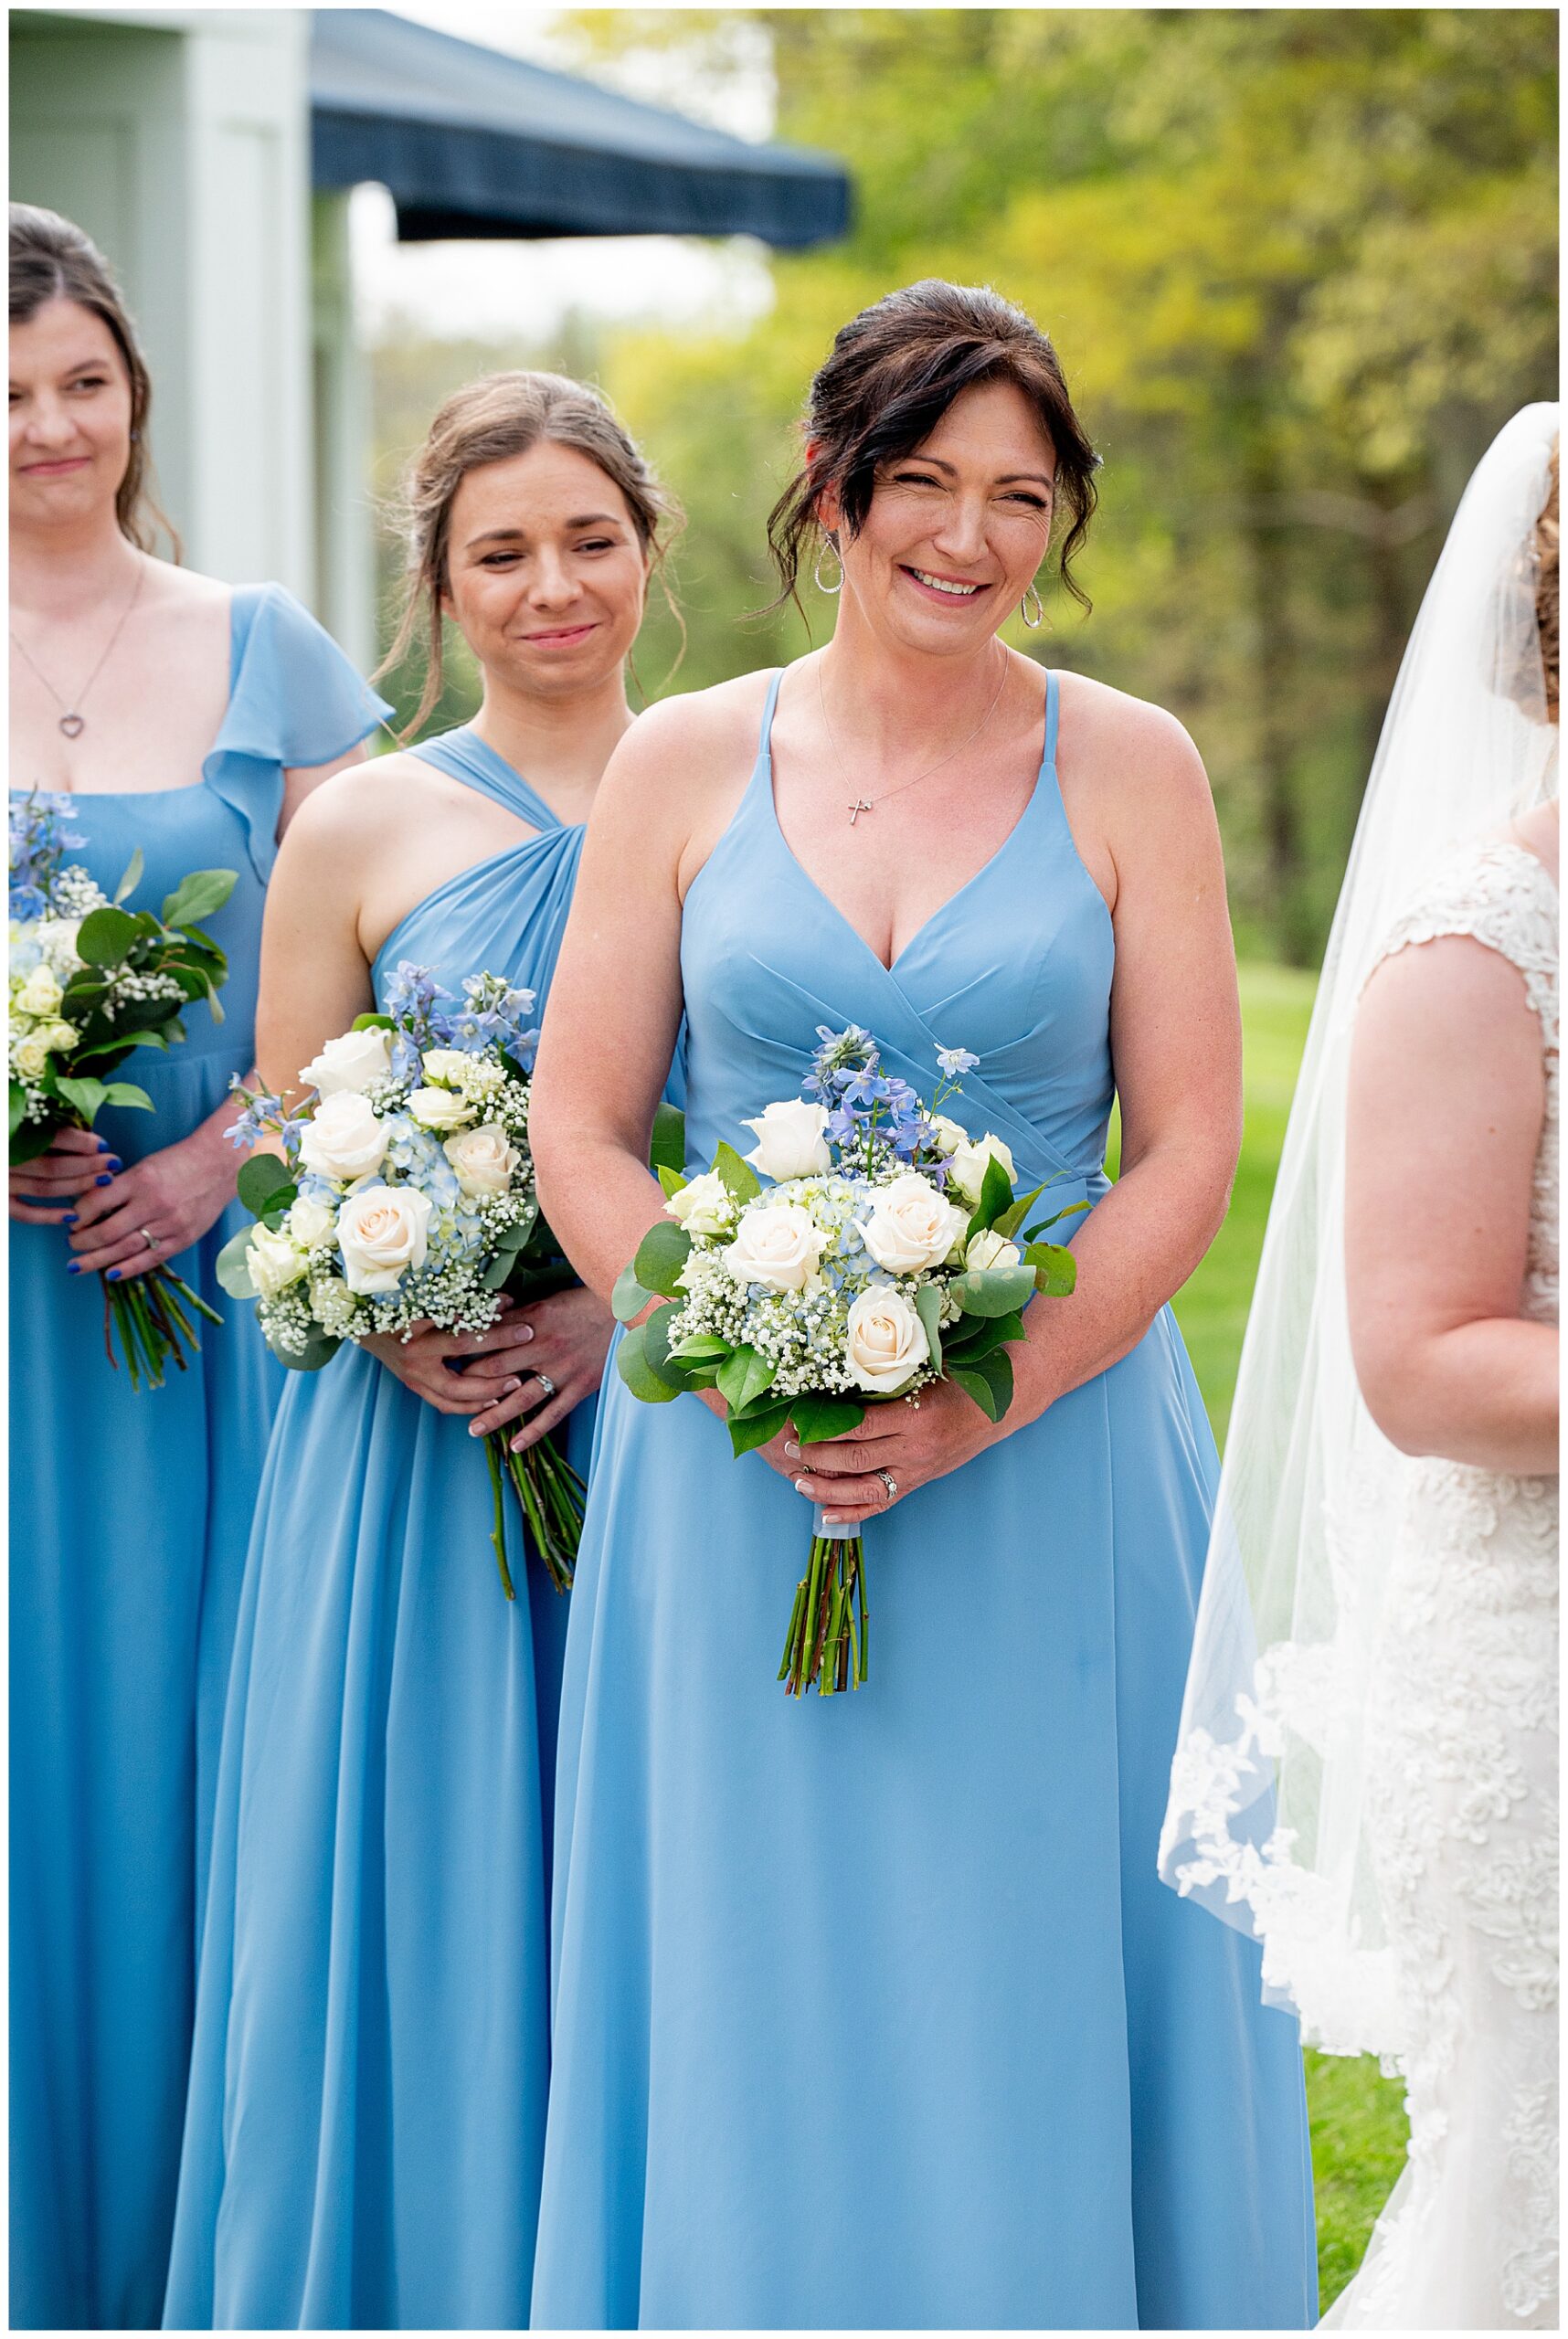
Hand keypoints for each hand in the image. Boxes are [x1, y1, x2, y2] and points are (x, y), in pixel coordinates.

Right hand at [10, 1127, 120, 1224]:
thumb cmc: (10, 1128)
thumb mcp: (22, 1114)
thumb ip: (46, 1120)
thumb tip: (86, 1134)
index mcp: (11, 1133)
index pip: (51, 1137)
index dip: (80, 1142)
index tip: (104, 1144)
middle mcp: (6, 1159)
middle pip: (53, 1166)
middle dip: (88, 1165)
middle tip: (113, 1163)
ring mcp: (1, 1181)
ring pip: (45, 1188)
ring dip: (78, 1186)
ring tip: (103, 1181)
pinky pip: (24, 1213)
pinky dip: (48, 1216)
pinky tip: (72, 1215)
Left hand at [62, 1126, 239, 1278]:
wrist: (221, 1165)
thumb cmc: (179, 1162)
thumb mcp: (145, 1166)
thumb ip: (120, 1188)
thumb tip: (89, 1210)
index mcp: (140, 1179)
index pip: (97, 1203)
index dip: (78, 1216)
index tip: (71, 1221)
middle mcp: (154, 1203)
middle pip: (107, 1232)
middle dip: (83, 1242)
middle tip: (72, 1244)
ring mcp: (170, 1224)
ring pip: (125, 1249)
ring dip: (97, 1260)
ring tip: (79, 1264)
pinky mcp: (184, 1238)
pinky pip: (150, 1259)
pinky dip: (128, 1269)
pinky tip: (111, 1274)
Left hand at [366, 1286, 611, 1449]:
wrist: (625, 1313)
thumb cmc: (581, 1303)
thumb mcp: (546, 1301)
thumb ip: (515, 1315)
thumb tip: (482, 1319)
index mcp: (533, 1322)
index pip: (492, 1340)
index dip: (467, 1353)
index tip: (444, 1363)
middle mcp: (545, 1347)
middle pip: (500, 1370)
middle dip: (472, 1386)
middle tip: (448, 1399)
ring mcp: (564, 1370)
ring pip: (523, 1398)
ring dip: (496, 1415)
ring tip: (473, 1430)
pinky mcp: (581, 1387)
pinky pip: (554, 1413)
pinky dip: (534, 1431)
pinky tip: (515, 1446)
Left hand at [767, 1376, 1001, 1527]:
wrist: (999, 1408)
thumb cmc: (959, 1381)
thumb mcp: (925, 1370)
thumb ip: (887, 1374)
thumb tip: (838, 1368)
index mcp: (915, 1416)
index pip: (861, 1426)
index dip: (826, 1428)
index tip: (798, 1421)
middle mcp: (915, 1449)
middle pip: (857, 1459)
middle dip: (818, 1457)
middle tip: (788, 1447)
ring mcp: (917, 1470)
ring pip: (865, 1488)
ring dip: (828, 1489)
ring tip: (799, 1483)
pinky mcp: (918, 1482)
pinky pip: (882, 1503)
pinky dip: (854, 1512)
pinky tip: (827, 1514)